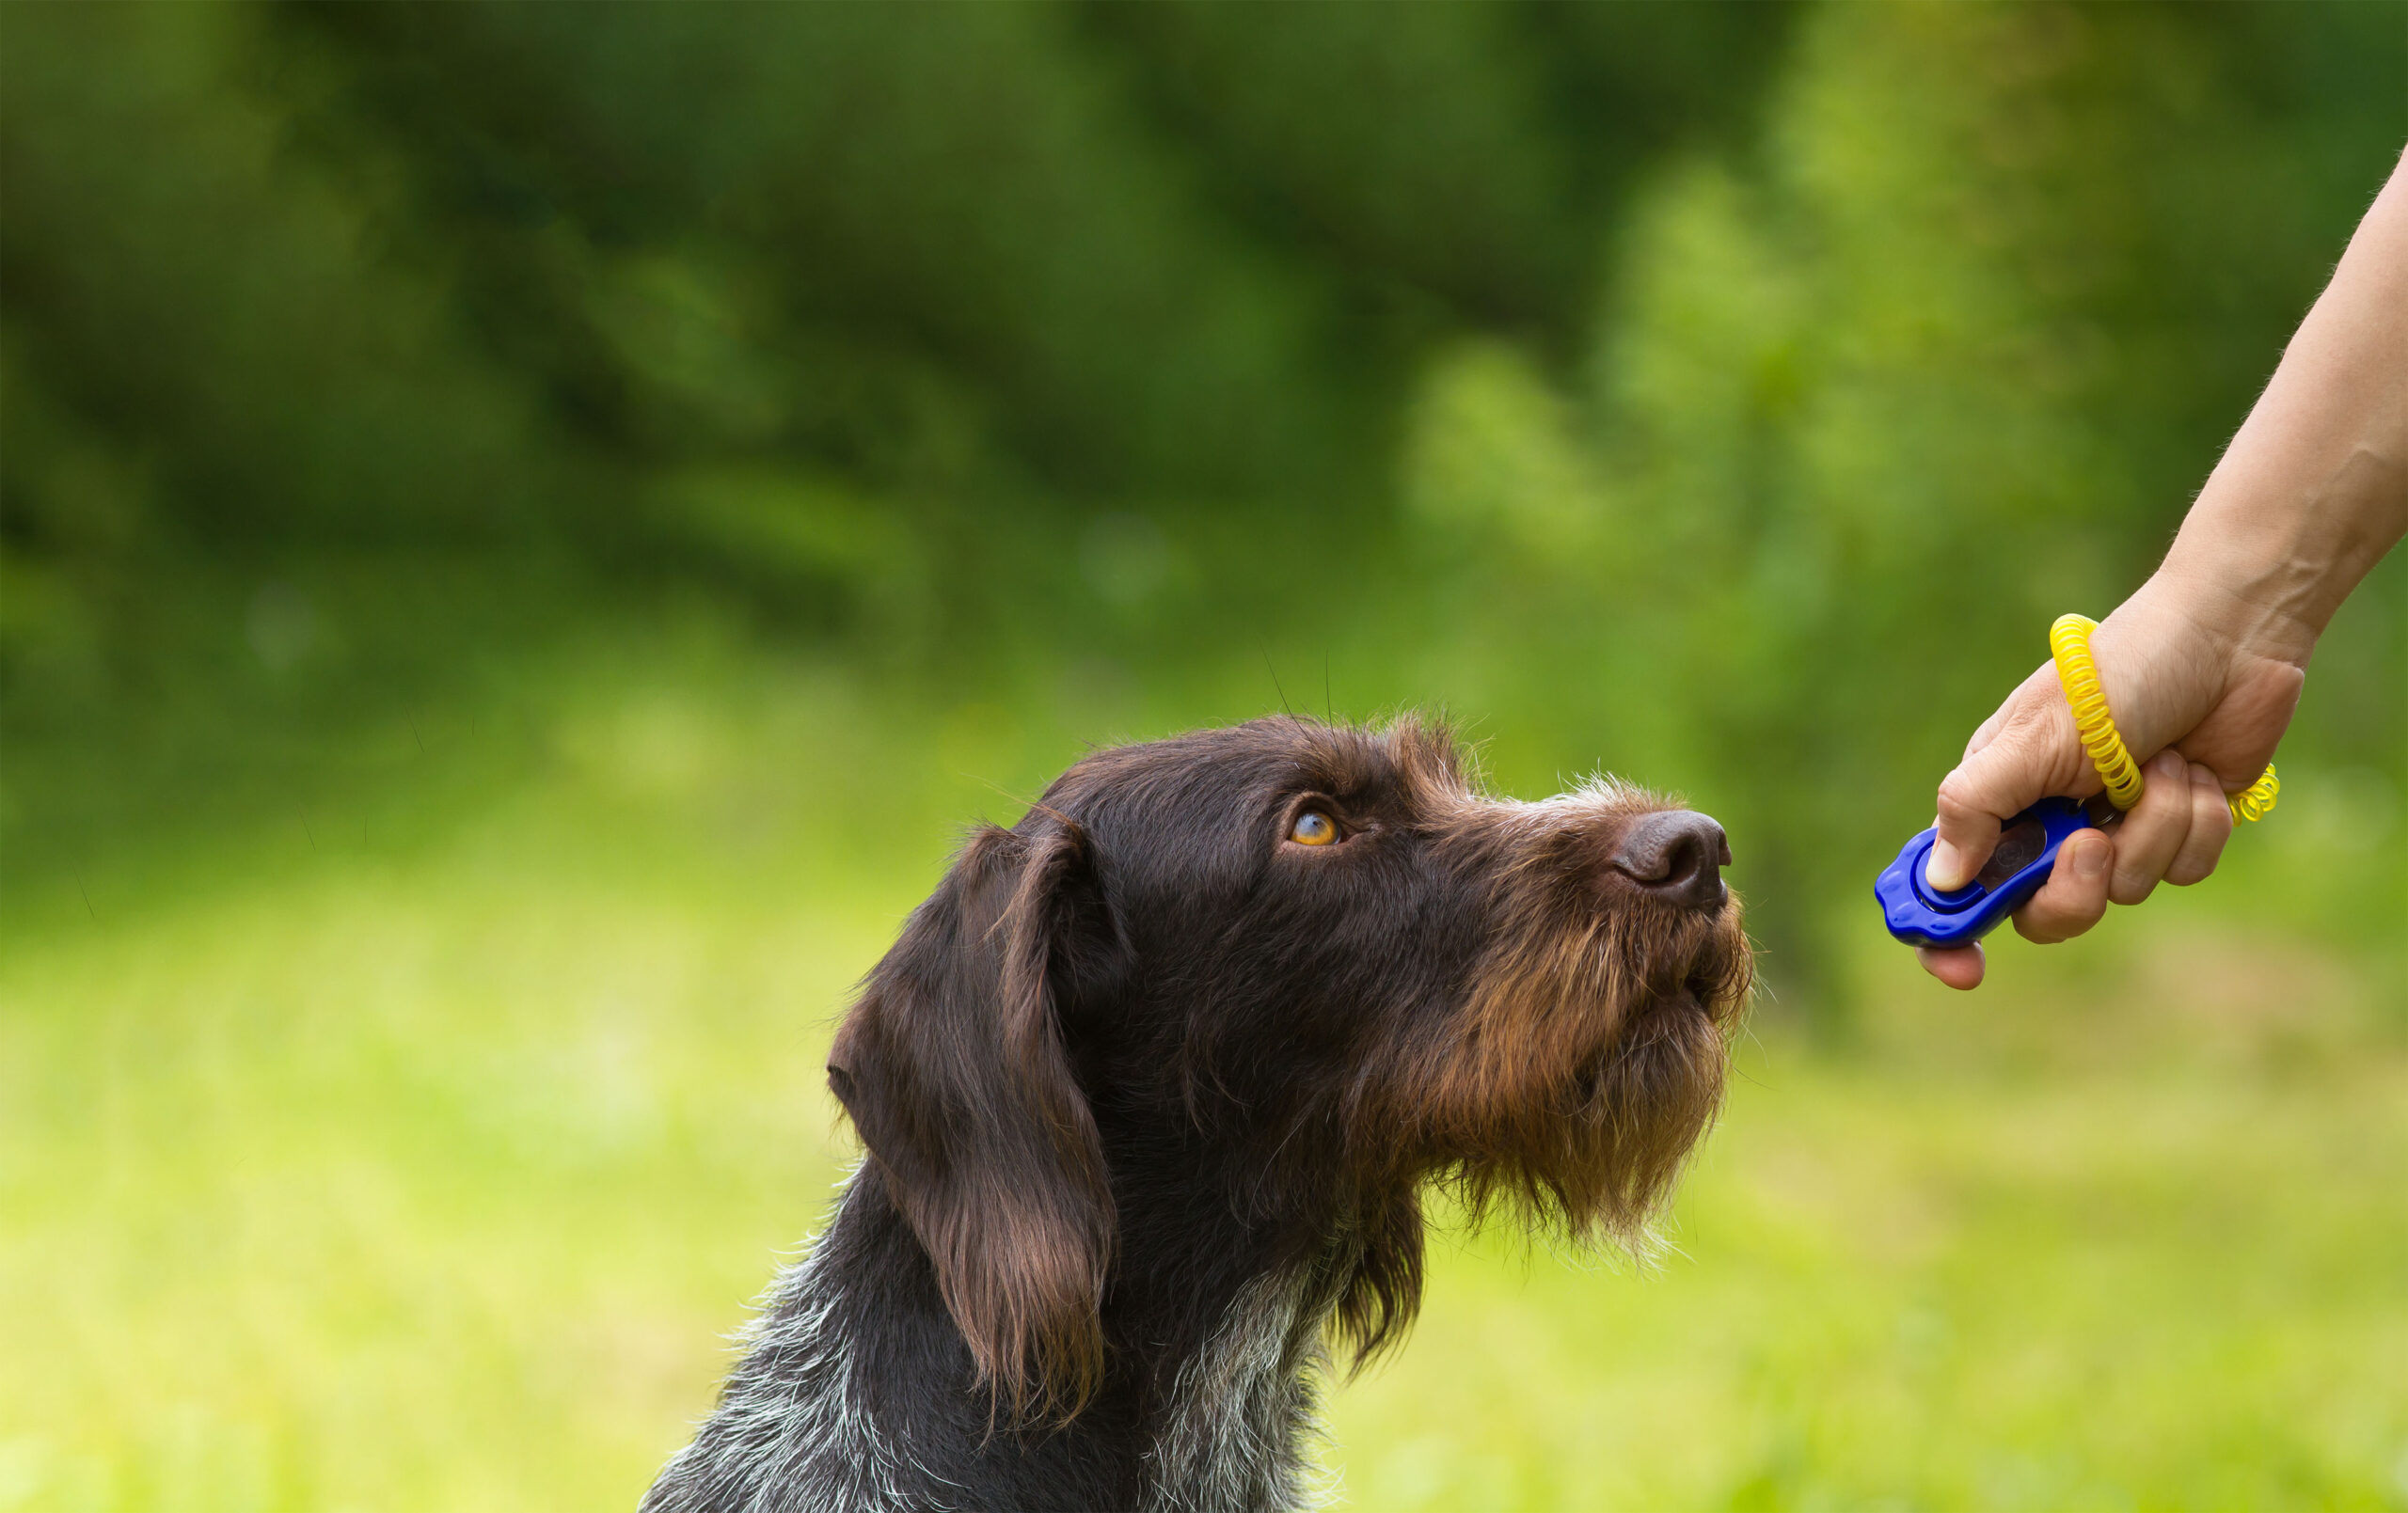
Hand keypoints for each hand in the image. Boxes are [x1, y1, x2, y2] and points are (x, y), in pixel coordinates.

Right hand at [1913, 577, 2303, 990]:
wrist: (2227, 641)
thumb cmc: (2117, 674)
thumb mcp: (2032, 737)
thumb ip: (1975, 807)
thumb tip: (1941, 881)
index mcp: (1996, 799)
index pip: (1951, 885)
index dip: (1947, 932)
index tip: (1965, 971)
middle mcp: (2049, 824)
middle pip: (2043, 913)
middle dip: (2076, 887)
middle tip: (2094, 841)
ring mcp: (2115, 831)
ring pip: (2124, 891)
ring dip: (2153, 827)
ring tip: (2161, 765)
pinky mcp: (2175, 831)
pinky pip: (2182, 872)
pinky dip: (2195, 823)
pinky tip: (2194, 772)